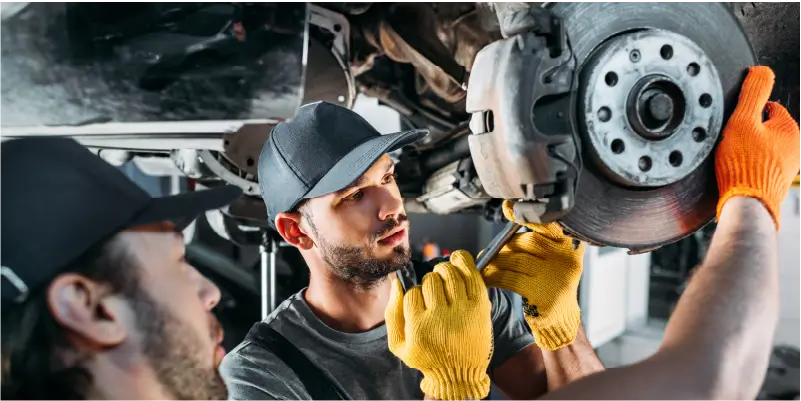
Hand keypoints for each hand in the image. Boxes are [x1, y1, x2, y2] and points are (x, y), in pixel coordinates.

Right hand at [385, 251, 492, 400]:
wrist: (459, 373)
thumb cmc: (427, 357)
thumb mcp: (399, 345)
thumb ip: (392, 314)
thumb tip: (396, 283)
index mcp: (419, 328)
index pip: (412, 293)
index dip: (415, 294)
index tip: (421, 302)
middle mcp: (440, 318)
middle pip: (430, 281)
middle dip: (430, 282)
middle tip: (434, 291)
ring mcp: (462, 311)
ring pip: (449, 273)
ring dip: (444, 270)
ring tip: (445, 277)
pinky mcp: (480, 307)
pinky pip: (471, 275)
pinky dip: (463, 261)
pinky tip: (457, 260)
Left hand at [481, 200, 583, 350]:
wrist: (560, 320)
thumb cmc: (550, 285)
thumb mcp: (553, 261)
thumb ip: (539, 243)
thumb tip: (509, 221)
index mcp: (571, 248)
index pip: (550, 226)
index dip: (528, 216)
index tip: (509, 208)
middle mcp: (567, 261)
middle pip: (529, 241)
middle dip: (506, 244)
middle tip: (490, 251)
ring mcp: (556, 279)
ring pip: (517, 259)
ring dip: (496, 260)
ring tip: (486, 264)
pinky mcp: (542, 295)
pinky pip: (510, 278)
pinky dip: (495, 276)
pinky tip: (487, 277)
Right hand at [715, 66, 799, 228]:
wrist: (746, 205)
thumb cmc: (744, 167)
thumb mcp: (743, 120)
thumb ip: (753, 93)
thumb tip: (761, 70)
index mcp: (790, 129)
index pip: (767, 107)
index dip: (747, 113)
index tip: (735, 124)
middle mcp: (794, 147)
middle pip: (764, 128)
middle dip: (747, 133)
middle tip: (732, 142)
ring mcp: (786, 166)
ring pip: (761, 147)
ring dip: (747, 150)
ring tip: (733, 158)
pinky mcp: (775, 181)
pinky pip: (759, 165)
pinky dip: (748, 166)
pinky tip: (737, 171)